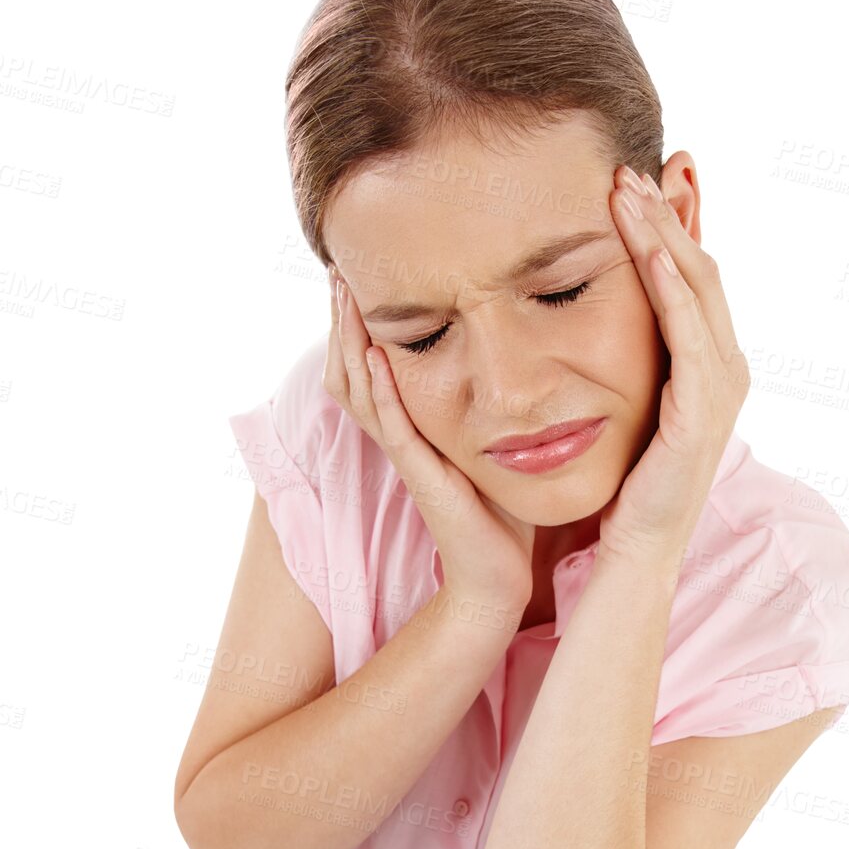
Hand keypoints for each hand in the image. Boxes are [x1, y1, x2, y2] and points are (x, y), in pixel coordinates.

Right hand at [323, 267, 534, 616]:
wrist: (497, 576)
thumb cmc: (499, 514)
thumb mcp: (491, 445)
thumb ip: (488, 407)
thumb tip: (512, 362)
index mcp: (411, 429)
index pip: (368, 368)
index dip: (356, 326)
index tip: (354, 278)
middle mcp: (399, 439)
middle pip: (350, 372)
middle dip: (341, 321)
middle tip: (336, 271)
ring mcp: (407, 457)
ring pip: (361, 392)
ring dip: (351, 343)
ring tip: (345, 297)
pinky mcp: (423, 477)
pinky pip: (394, 428)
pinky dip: (383, 392)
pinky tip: (377, 357)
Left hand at [593, 166, 750, 569]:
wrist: (632, 553)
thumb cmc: (623, 486)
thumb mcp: (626, 403)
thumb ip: (626, 357)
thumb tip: (592, 307)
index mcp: (708, 363)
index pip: (691, 274)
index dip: (670, 222)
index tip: (637, 175)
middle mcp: (725, 368)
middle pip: (700, 268)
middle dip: (669, 212)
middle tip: (633, 162)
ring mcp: (719, 390)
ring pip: (697, 289)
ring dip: (664, 234)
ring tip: (630, 189)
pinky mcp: (701, 414)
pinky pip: (689, 338)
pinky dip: (672, 290)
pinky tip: (649, 253)